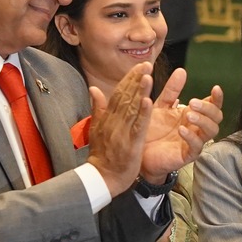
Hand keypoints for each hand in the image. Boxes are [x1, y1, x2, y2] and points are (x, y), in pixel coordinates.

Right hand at [85, 62, 154, 196]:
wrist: (102, 178)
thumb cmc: (102, 155)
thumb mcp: (96, 129)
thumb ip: (97, 108)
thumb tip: (93, 89)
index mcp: (108, 117)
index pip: (119, 93)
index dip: (129, 79)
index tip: (139, 66)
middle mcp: (114, 121)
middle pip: (126, 96)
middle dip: (136, 79)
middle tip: (146, 63)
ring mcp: (122, 131)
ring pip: (132, 108)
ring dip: (140, 90)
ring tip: (147, 75)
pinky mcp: (130, 143)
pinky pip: (137, 126)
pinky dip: (143, 113)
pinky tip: (149, 101)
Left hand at [138, 70, 222, 182]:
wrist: (138, 152)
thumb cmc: (151, 129)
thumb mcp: (160, 106)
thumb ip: (172, 90)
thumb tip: (182, 70)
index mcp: (193, 114)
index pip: (212, 105)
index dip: (217, 98)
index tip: (215, 88)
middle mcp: (197, 128)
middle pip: (216, 117)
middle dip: (208, 109)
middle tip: (193, 102)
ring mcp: (194, 142)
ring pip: (211, 131)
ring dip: (203, 121)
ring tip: (189, 115)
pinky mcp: (186, 155)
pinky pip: (196, 147)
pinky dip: (191, 137)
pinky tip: (181, 129)